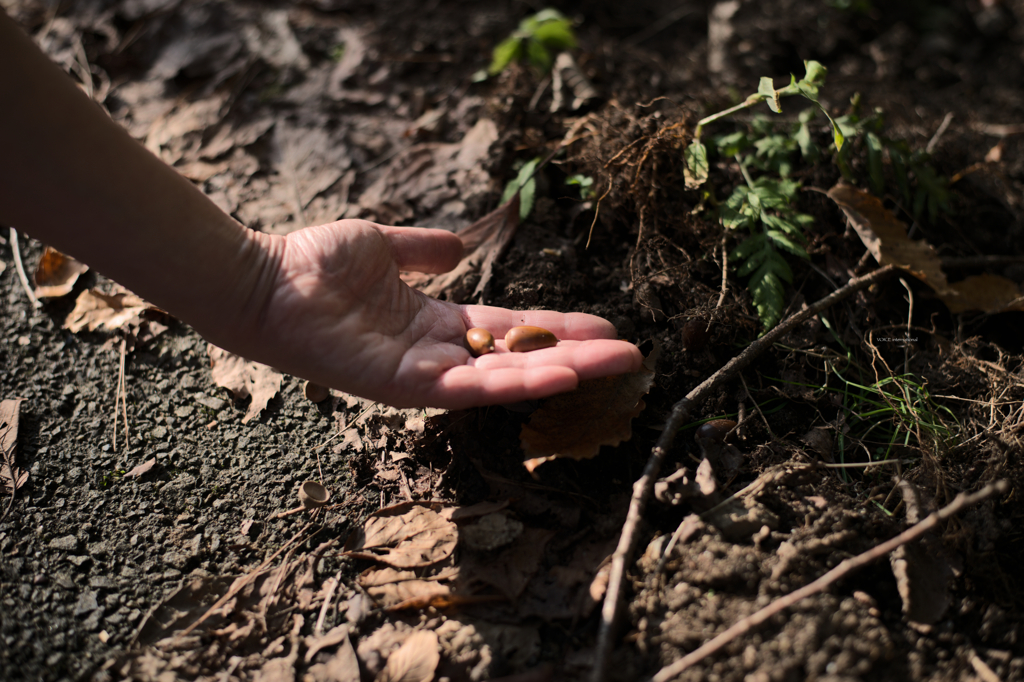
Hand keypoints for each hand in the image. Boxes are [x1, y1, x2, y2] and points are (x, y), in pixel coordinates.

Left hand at [241, 220, 643, 408]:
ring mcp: (423, 374)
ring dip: (562, 371)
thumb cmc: (315, 263)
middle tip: (630, 355)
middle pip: (520, 356)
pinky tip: (561, 373)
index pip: (510, 327)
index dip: (557, 327)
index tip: (603, 324)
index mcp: (435, 322)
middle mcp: (438, 353)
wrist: (266, 279)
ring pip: (506, 378)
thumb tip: (459, 246)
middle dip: (576, 355)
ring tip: (614, 364)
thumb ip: (424, 250)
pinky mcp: (405, 387)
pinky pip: (471, 388)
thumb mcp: (385, 247)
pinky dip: (516, 382)